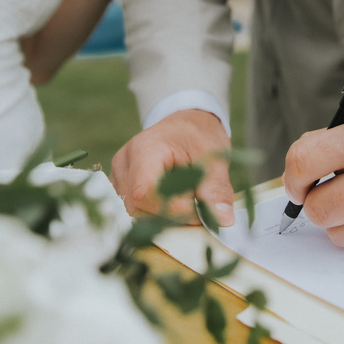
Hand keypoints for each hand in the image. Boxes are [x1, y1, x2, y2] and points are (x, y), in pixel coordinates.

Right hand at [110, 109, 235, 225]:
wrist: (187, 123)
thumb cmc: (199, 136)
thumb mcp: (214, 159)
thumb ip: (216, 190)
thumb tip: (224, 220)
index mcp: (145, 149)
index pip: (145, 193)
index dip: (172, 209)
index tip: (199, 209)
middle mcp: (125, 161)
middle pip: (137, 207)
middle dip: (170, 214)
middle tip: (195, 204)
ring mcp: (120, 172)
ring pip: (135, 211)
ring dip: (163, 214)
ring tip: (185, 196)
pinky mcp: (121, 183)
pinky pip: (135, 208)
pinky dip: (156, 210)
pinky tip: (172, 197)